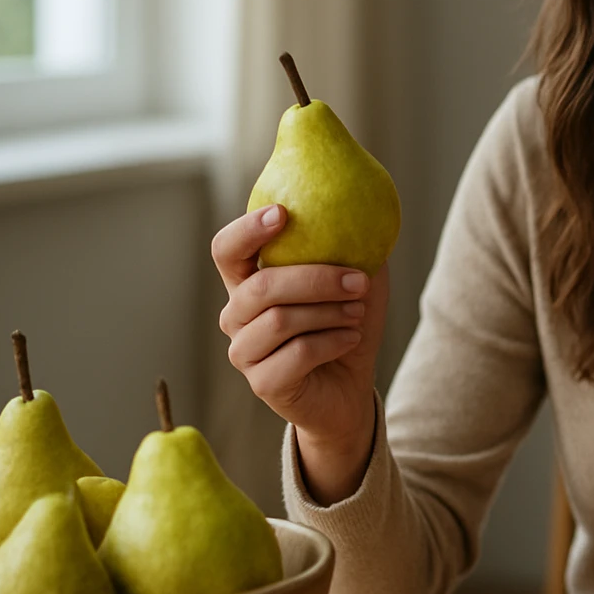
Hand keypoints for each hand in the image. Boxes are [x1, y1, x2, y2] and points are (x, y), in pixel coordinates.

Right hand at [212, 205, 389, 502]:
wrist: (350, 388)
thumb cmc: (346, 324)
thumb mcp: (358, 278)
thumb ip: (353, 244)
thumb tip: (366, 205)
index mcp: (250, 282)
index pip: (227, 250)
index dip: (247, 230)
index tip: (283, 214)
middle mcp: (237, 315)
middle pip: (261, 286)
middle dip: (316, 279)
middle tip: (360, 280)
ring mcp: (244, 351)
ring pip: (279, 320)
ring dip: (329, 312)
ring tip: (358, 312)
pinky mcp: (261, 383)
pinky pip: (296, 353)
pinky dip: (333, 341)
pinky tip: (351, 337)